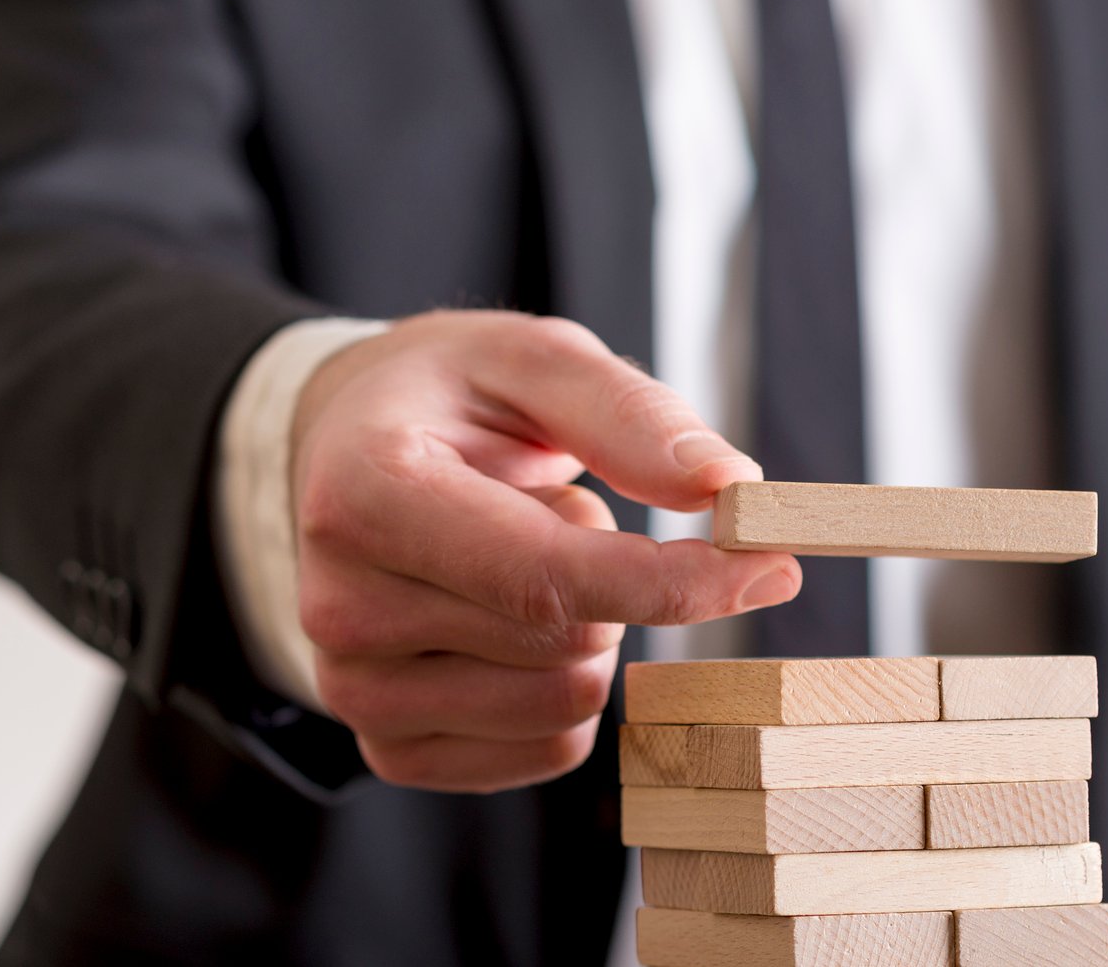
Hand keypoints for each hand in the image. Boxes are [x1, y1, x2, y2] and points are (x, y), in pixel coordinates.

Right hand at [290, 310, 799, 792]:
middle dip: (615, 576)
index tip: (768, 560)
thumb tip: (730, 486)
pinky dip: (564, 687)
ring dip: (589, 630)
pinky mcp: (386, 747)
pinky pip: (546, 750)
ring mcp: (354, 688)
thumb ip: (630, 413)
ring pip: (566, 706)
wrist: (341, 451)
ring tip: (521, 555)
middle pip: (570, 642)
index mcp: (365, 492)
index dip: (674, 580)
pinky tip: (509, 620)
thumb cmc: (445, 398)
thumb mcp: (532, 357)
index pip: (546, 577)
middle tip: (557, 506)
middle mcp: (340, 604)